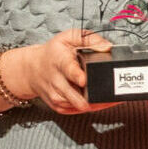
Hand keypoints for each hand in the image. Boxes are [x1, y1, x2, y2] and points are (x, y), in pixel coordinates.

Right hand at [3, 30, 121, 114]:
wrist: (32, 70)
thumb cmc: (53, 53)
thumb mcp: (69, 37)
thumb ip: (89, 39)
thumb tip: (107, 47)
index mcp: (60, 61)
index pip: (68, 70)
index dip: (76, 76)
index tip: (84, 80)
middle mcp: (57, 82)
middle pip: (76, 96)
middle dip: (96, 95)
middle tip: (114, 92)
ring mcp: (57, 97)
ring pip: (81, 106)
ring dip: (98, 102)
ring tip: (111, 94)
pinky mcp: (59, 107)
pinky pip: (81, 111)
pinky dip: (94, 107)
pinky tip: (101, 99)